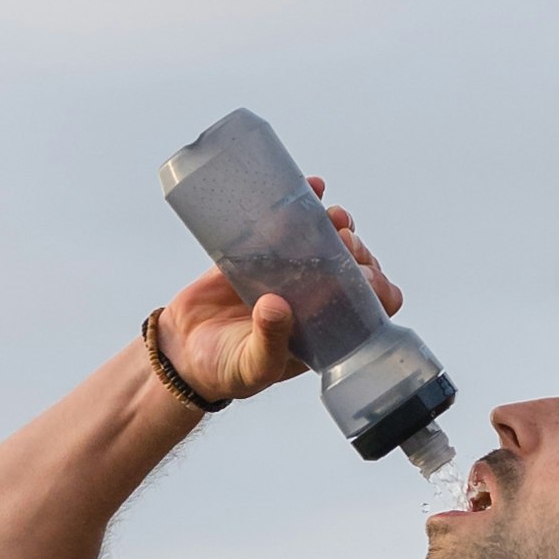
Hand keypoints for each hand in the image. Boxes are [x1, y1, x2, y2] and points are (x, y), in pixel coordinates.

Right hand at [155, 188, 400, 407]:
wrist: (183, 351)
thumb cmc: (224, 371)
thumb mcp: (251, 367)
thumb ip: (268, 342)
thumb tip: (279, 306)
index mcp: (323, 328)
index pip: (368, 306)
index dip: (375, 288)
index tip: (362, 275)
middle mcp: (313, 297)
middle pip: (354, 267)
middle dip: (357, 251)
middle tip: (344, 242)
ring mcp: (289, 272)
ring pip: (328, 241)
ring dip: (339, 224)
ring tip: (334, 215)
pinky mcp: (261, 253)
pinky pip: (288, 223)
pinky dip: (305, 203)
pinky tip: (312, 187)